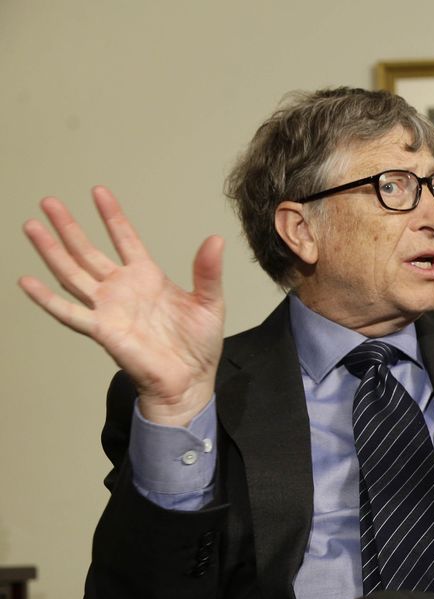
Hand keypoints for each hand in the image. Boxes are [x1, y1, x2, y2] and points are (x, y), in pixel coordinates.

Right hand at [18, 187, 224, 425]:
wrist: (191, 380)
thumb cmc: (199, 345)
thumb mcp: (210, 302)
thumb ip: (208, 272)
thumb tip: (215, 240)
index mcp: (147, 278)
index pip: (125, 239)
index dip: (112, 216)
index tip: (98, 191)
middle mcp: (122, 289)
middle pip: (88, 251)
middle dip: (69, 227)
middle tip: (49, 201)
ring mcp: (109, 308)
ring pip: (72, 273)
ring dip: (52, 251)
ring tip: (32, 226)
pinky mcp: (102, 330)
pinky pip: (69, 312)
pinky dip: (47, 298)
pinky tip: (27, 281)